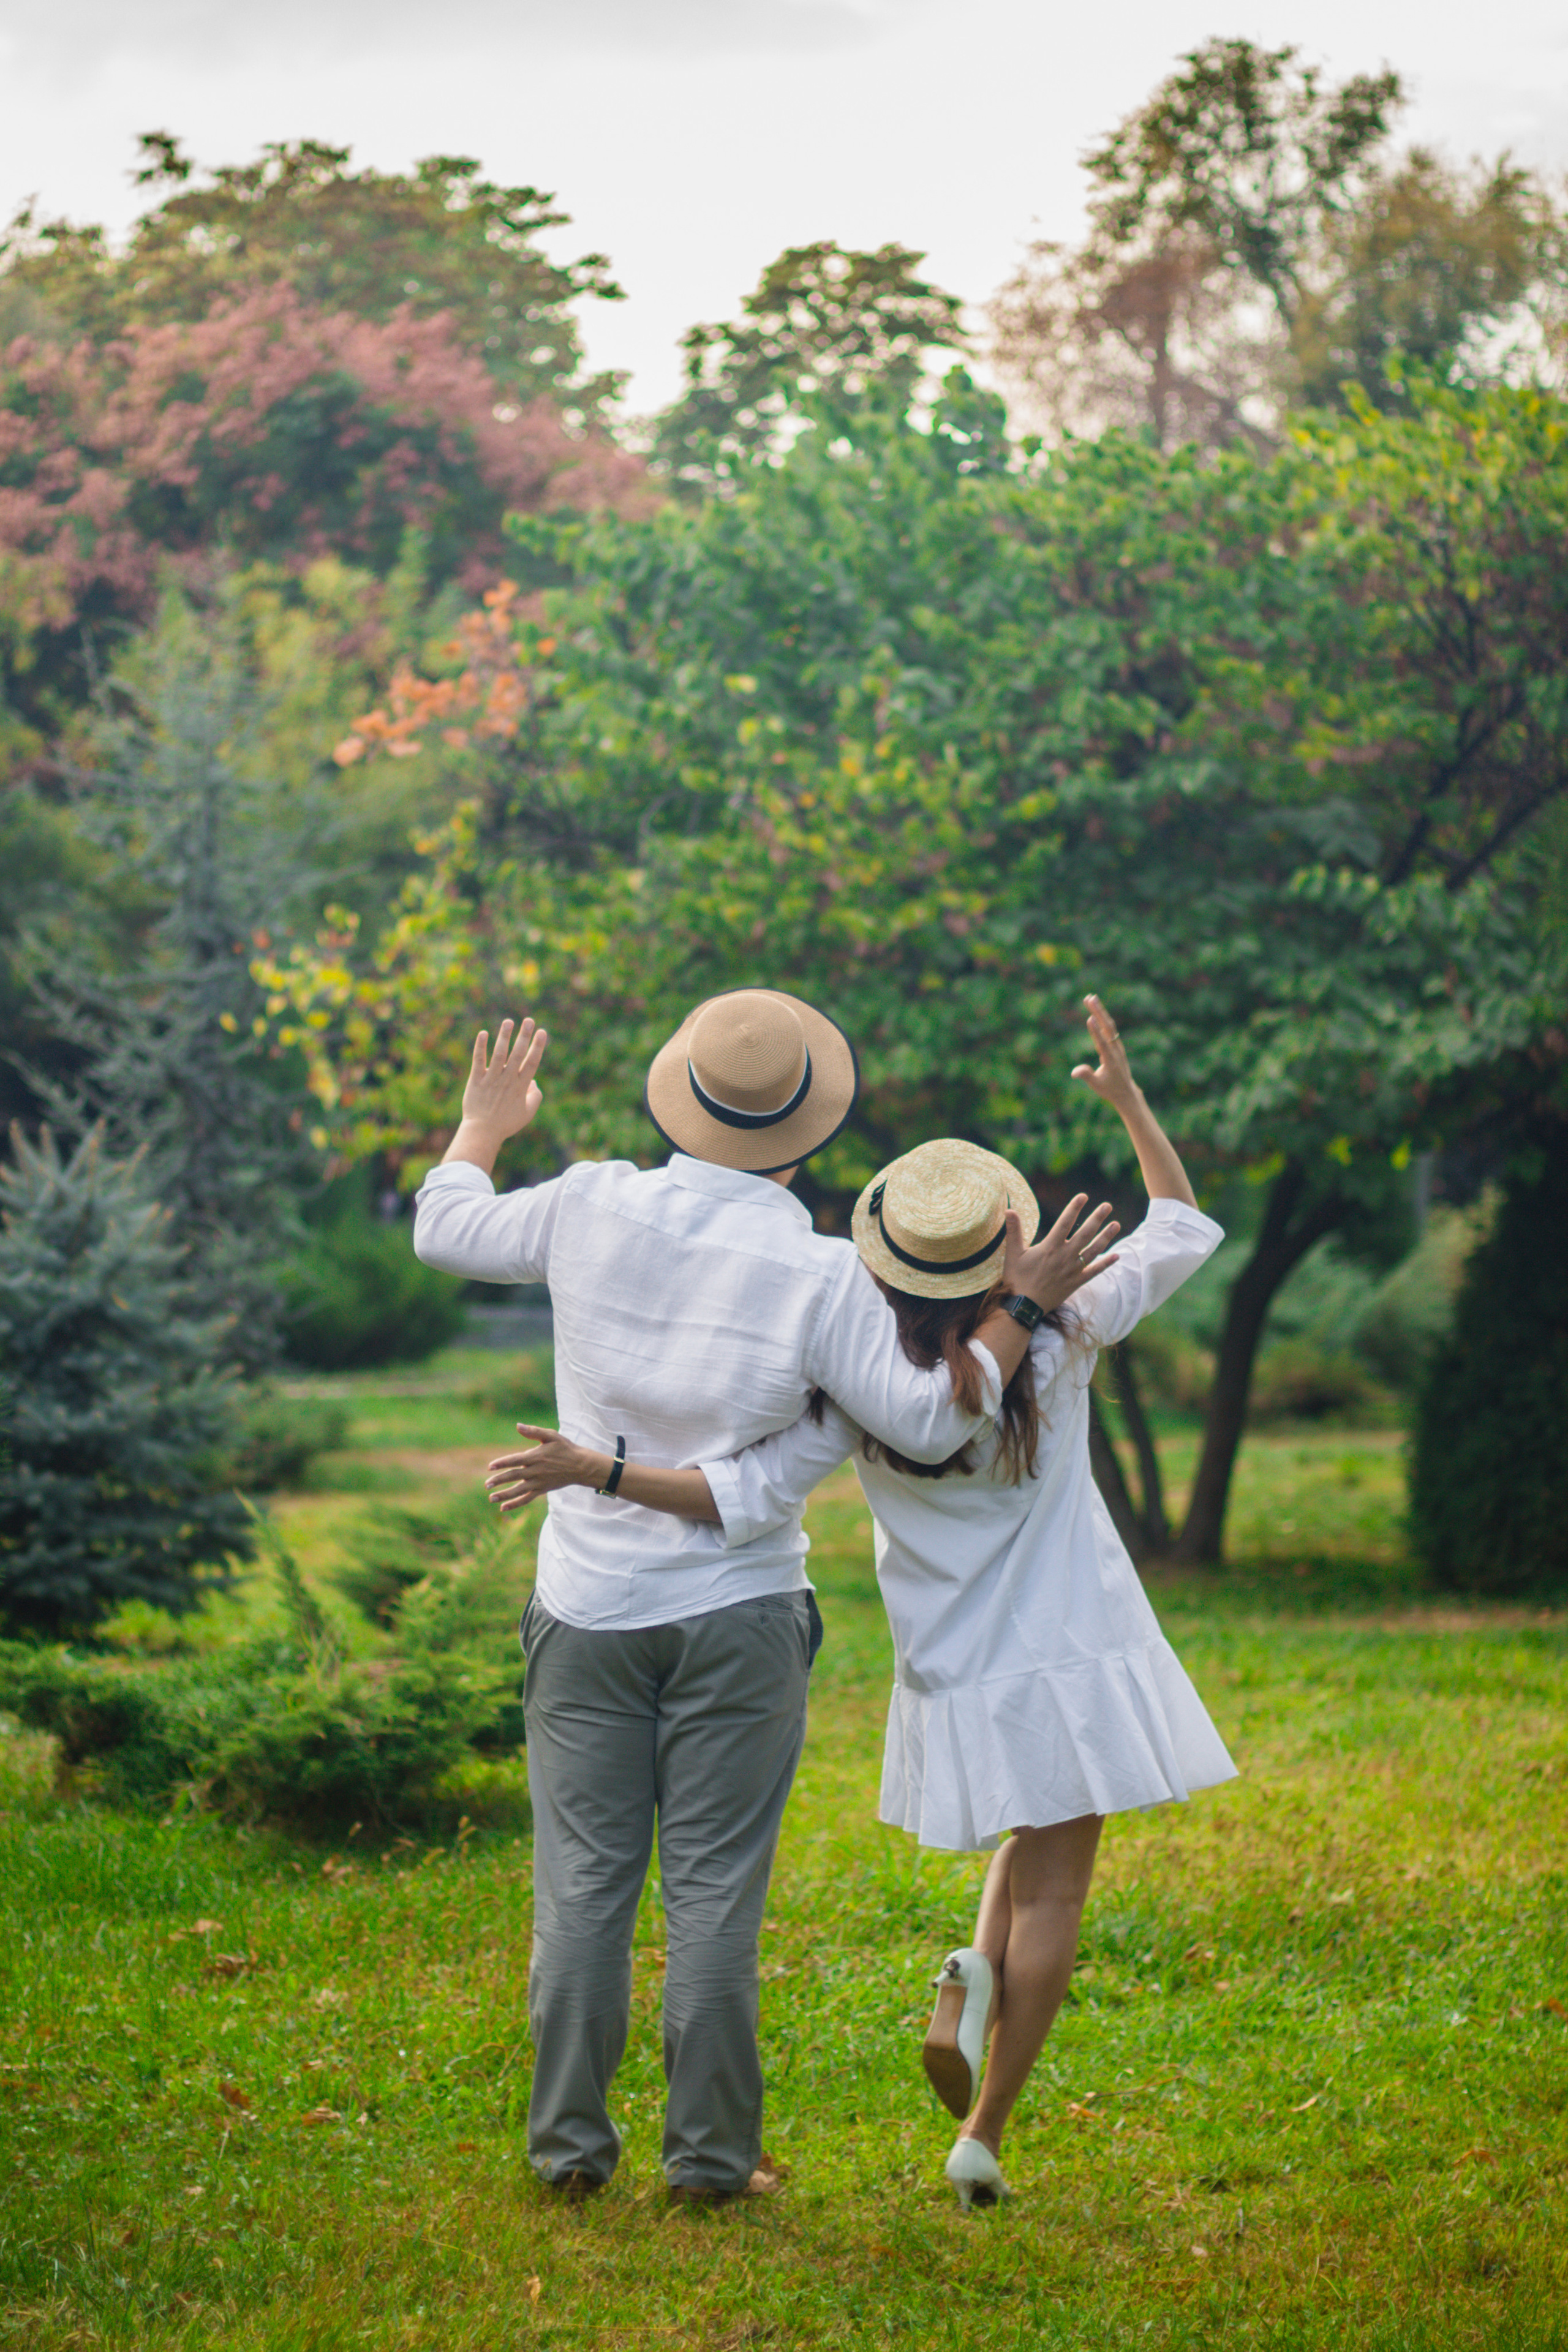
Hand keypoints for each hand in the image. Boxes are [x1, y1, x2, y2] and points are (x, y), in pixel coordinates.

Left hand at [458, 1017, 547, 1146]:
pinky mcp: (476, 1080)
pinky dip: (480, 1047)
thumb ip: (535, 1097)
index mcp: (521, 1086)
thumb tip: (534, 1082)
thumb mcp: (527, 1114)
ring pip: (499, 1053)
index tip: (542, 1032)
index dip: (538, 1046)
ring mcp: (491, 1079)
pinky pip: (478, 1060)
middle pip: (518, 1054)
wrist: (482, 1132)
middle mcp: (507, 1080)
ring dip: (504, 1036)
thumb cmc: (506, 1124)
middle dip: (524, 1036)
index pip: (532, 1062)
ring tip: (508, 1021)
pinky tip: (483, 1033)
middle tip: (529, 1020)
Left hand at [485, 1425, 607, 1514]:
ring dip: (504, 1495)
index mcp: (536, 1457)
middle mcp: (535, 1471)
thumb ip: (533, 1431)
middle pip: (514, 1476)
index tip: (490, 1467)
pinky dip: (515, 1503)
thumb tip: (518, 1425)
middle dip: (499, 1481)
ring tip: (491, 1498)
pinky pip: (527, 1499)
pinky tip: (503, 1508)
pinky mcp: (542, 1490)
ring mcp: (539, 1482)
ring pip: (519, 1490)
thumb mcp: (551, 1436)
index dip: (502, 1463)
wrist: (581, 1466)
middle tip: (486, 1485)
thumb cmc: (565, 1448)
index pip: (515, 1460)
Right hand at [1002, 1195, 1119, 1314]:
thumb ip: (1013, 1230)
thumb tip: (1009, 1210)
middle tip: (1107, 1206)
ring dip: (1106, 1237)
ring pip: (1093, 1250)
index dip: (1074, 1208)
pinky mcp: (1076, 1282)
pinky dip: (1106, 1264)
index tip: (1083, 1196)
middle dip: (1097, 1218)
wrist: (1024, 1306)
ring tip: (1116, 1224)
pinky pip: (1094, 1271)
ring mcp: (1072, 1269)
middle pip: (1085, 1233)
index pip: (1065, 1222)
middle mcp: (1064, 1256)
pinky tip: (1117, 1256)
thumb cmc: (1017, 1278)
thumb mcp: (1013, 1253)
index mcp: (1050, 1247)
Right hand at [1070, 995, 1138, 1110]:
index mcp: (1110, 1060)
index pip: (1101, 1042)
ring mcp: (1117, 1045)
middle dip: (1098, 1012)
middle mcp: (1115, 1049)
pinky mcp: (1116, 1044)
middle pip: (1107, 1027)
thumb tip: (1074, 1072)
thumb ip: (1086, 1076)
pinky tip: (1096, 1010)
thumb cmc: (1109, 1089)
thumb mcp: (1097, 1085)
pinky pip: (1109, 1028)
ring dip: (1100, 1011)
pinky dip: (1102, 1017)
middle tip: (1089, 998)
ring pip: (1109, 1025)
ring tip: (1090, 998)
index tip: (1090, 1018)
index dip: (1095, 1031)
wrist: (1126, 1091)